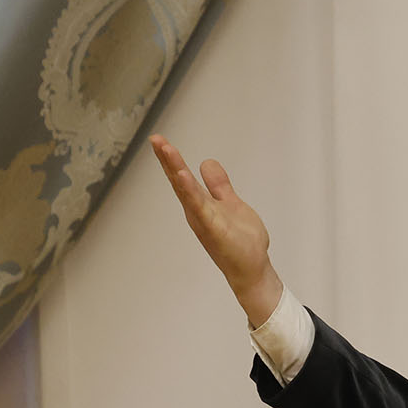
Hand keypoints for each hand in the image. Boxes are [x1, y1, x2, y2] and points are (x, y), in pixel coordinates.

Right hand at [150, 134, 282, 327]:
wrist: (253, 268)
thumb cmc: (242, 240)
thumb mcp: (231, 204)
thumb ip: (219, 186)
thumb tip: (206, 163)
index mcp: (201, 204)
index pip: (183, 178)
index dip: (172, 159)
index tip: (159, 140)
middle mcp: (197, 211)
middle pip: (179, 182)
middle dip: (168, 160)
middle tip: (155, 139)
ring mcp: (204, 220)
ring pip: (186, 192)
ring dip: (175, 170)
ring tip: (165, 150)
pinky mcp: (213, 230)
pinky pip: (200, 208)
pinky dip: (190, 193)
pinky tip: (183, 177)